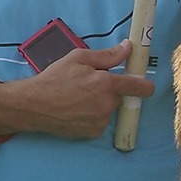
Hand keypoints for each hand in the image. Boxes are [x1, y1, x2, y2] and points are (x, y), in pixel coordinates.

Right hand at [9, 40, 153, 138]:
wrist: (34, 105)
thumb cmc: (54, 78)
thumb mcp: (79, 58)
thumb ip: (107, 55)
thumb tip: (128, 48)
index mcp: (107, 84)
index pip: (139, 86)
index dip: (146, 85)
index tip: (146, 85)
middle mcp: (107, 104)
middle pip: (119, 96)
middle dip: (109, 91)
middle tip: (88, 85)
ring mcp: (101, 121)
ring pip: (108, 109)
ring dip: (99, 104)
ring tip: (77, 98)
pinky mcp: (92, 133)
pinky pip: (99, 122)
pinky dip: (91, 116)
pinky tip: (75, 110)